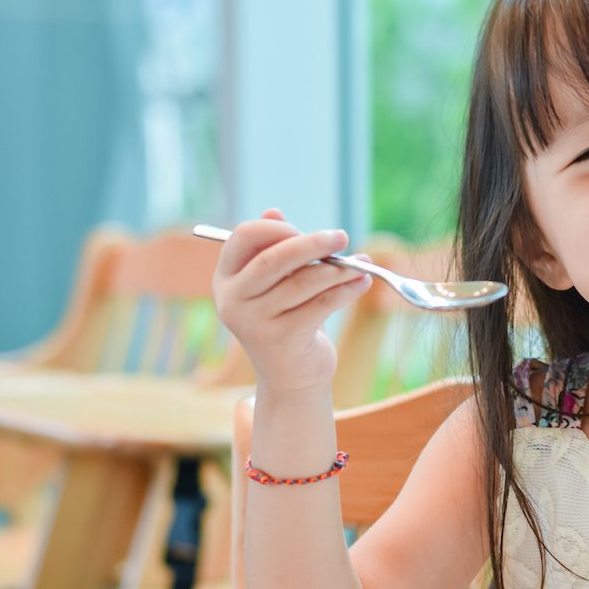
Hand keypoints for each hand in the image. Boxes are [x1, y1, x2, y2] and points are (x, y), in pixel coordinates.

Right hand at [212, 208, 371, 395]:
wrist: (290, 376)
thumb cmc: (286, 319)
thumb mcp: (275, 284)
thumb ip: (274, 249)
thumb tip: (274, 211)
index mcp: (226, 277)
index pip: (243, 237)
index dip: (277, 229)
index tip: (305, 231)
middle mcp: (233, 300)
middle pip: (273, 259)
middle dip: (312, 244)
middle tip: (342, 236)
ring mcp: (254, 322)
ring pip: (303, 282)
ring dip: (338, 269)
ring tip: (362, 263)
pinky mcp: (282, 339)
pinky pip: (321, 305)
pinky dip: (346, 290)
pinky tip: (362, 282)